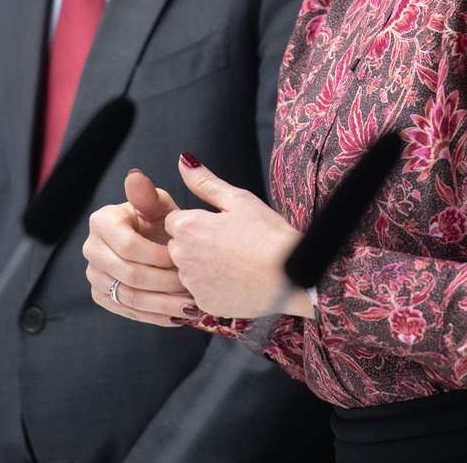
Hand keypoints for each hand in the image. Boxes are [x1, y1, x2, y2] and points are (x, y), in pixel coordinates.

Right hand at [84, 168, 196, 327]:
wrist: (153, 243)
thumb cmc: (159, 221)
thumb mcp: (159, 206)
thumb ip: (148, 195)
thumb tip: (135, 176)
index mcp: (101, 221)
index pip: (128, 246)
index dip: (157, 256)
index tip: (183, 259)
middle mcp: (90, 248)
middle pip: (129, 275)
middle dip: (164, 283)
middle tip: (191, 286)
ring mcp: (93, 274)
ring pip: (129, 297)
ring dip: (163, 304)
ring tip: (191, 305)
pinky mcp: (101, 295)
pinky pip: (127, 312)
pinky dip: (154, 316)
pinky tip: (178, 316)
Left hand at [164, 154, 308, 318]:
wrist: (292, 276)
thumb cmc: (268, 234)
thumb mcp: (238, 199)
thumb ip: (204, 181)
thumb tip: (183, 160)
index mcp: (188, 227)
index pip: (174, 221)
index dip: (196, 222)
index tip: (217, 226)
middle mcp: (183, 257)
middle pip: (177, 246)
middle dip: (195, 244)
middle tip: (228, 243)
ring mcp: (193, 284)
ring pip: (187, 271)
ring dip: (202, 267)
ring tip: (234, 262)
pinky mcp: (205, 305)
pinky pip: (200, 293)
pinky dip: (213, 288)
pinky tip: (236, 280)